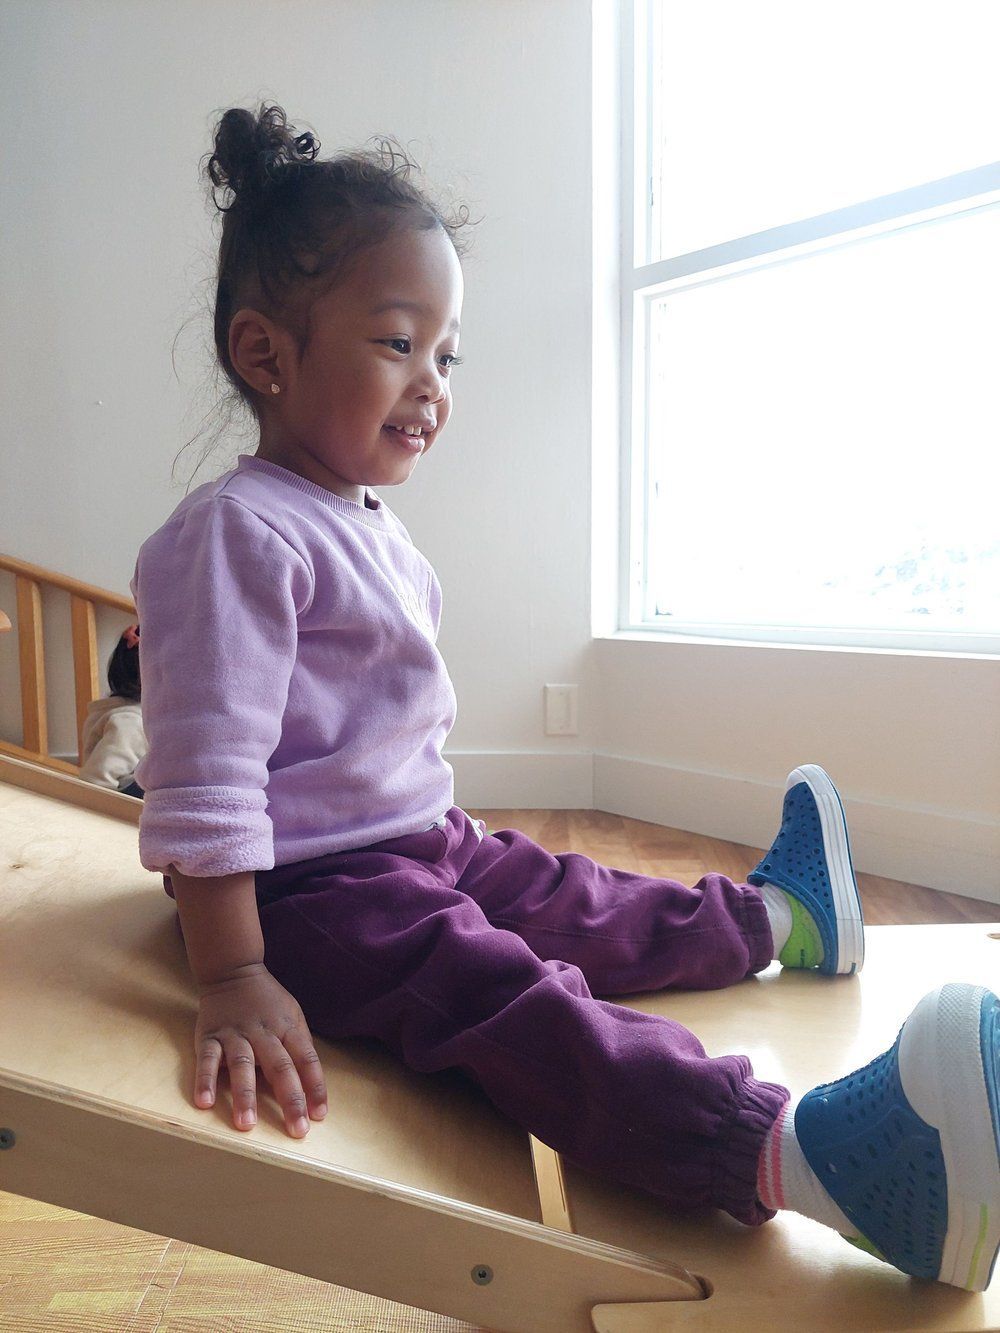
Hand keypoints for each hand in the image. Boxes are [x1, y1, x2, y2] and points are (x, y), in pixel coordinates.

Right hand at [192, 963, 327, 1137]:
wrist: (233, 971)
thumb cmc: (268, 1002)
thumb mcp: (292, 1016)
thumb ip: (300, 1047)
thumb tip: (312, 1084)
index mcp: (288, 1028)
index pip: (307, 1060)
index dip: (315, 1087)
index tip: (319, 1115)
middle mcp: (263, 1033)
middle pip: (280, 1067)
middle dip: (290, 1100)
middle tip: (296, 1130)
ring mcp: (235, 1034)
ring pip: (243, 1065)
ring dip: (245, 1095)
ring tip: (246, 1124)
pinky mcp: (210, 1037)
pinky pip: (207, 1060)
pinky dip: (205, 1080)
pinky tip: (204, 1103)